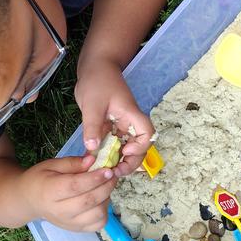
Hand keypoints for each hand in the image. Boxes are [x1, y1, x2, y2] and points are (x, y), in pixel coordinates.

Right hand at [21, 155, 116, 231]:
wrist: (30, 201)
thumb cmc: (41, 179)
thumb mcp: (52, 165)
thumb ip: (73, 163)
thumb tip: (93, 160)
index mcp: (50, 192)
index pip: (76, 186)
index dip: (94, 178)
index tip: (108, 169)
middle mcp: (59, 211)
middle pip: (89, 201)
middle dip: (106, 186)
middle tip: (113, 174)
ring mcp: (69, 223)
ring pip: (97, 215)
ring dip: (107, 198)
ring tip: (105, 186)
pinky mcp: (77, 229)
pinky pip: (98, 224)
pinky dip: (104, 211)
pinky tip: (101, 200)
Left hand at [74, 58, 155, 177]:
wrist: (94, 67)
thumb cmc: (98, 80)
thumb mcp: (92, 103)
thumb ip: (92, 125)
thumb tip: (92, 148)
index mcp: (131, 115)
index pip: (147, 134)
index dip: (140, 147)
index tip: (125, 151)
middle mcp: (129, 123)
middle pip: (138, 147)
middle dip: (130, 162)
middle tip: (114, 172)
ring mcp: (120, 126)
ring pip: (124, 148)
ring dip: (117, 161)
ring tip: (104, 171)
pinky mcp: (110, 127)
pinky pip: (111, 144)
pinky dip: (105, 154)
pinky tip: (94, 162)